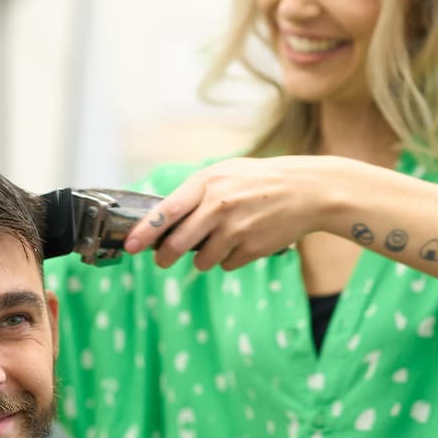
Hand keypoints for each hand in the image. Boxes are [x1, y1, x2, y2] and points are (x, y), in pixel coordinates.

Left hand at [123, 156, 329, 269]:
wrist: (306, 191)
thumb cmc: (258, 181)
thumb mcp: (224, 173)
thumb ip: (194, 193)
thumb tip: (161, 220)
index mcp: (207, 183)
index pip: (166, 211)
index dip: (145, 232)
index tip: (131, 246)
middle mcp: (218, 207)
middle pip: (177, 244)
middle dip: (165, 257)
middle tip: (162, 261)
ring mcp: (236, 230)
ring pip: (201, 260)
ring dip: (203, 257)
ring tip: (220, 239)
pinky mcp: (252, 249)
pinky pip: (225, 265)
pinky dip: (228, 259)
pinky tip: (243, 241)